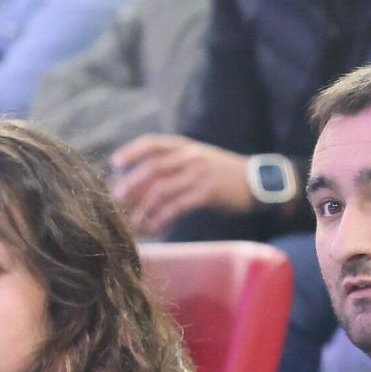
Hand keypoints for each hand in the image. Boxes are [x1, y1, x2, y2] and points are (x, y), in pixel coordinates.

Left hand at [111, 135, 250, 235]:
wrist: (256, 182)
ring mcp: (200, 174)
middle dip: (132, 184)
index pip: (152, 143)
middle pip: (153, 168)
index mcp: (185, 146)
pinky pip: (178, 206)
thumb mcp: (197, 159)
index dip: (132, 151)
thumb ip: (172, 164)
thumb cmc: (221, 173)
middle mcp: (190, 157)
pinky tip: (157, 228)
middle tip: (117, 199)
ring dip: (144, 208)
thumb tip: (138, 179)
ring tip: (134, 222)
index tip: (114, 163)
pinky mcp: (208, 193)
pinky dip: (163, 218)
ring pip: (163, 190)